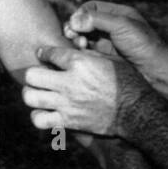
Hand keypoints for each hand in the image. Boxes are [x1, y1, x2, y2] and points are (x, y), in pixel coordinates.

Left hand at [22, 45, 148, 137]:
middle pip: (31, 75)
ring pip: (30, 97)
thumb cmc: (128, 81)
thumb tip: (75, 47)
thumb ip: (89, 53)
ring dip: (32, 95)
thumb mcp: (111, 59)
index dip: (43, 52)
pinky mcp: (69, 121)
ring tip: (40, 94)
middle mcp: (70, 82)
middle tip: (40, 77)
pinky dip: (39, 117)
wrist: (137, 111)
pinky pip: (40, 120)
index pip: (48, 52)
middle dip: (33, 74)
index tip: (44, 55)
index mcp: (80, 62)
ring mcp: (67, 103)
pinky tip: (47, 113)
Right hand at [65, 1, 162, 77]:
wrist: (154, 70)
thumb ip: (96, 19)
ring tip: (80, 45)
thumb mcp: (121, 25)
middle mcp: (111, 26)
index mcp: (117, 14)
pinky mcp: (106, 57)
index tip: (76, 24)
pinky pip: (88, 51)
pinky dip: (82, 51)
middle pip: (84, 22)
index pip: (91, 8)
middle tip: (71, 35)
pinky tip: (82, 54)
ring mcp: (108, 42)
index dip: (80, 14)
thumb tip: (74, 20)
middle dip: (75, 27)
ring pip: (84, 37)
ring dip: (77, 39)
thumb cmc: (142, 44)